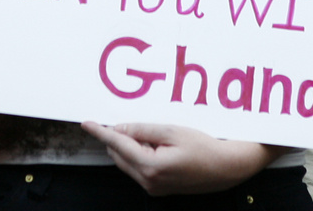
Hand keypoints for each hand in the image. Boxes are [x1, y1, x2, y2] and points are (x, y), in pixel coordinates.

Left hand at [79, 122, 276, 194]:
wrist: (225, 168)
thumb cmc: (204, 147)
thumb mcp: (172, 131)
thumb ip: (143, 130)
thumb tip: (120, 129)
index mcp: (150, 166)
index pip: (117, 145)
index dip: (101, 133)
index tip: (87, 123)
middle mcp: (148, 181)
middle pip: (119, 156)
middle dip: (119, 138)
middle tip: (133, 122)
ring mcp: (153, 188)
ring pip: (128, 163)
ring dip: (130, 147)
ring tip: (154, 136)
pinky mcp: (158, 190)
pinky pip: (139, 170)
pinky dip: (140, 155)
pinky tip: (157, 146)